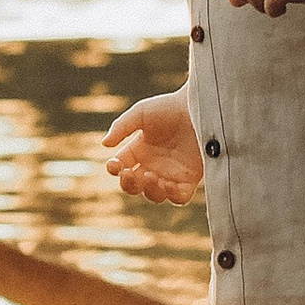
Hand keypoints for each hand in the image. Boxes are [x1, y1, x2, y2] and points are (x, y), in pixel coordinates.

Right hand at [102, 90, 203, 206]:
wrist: (199, 107)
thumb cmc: (169, 107)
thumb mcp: (140, 113)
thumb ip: (121, 127)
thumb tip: (105, 144)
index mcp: (139, 150)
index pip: (120, 167)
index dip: (114, 169)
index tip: (114, 165)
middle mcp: (153, 165)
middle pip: (134, 186)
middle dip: (129, 184)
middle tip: (130, 174)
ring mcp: (171, 174)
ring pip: (154, 195)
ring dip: (149, 190)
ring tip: (151, 176)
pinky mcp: (190, 179)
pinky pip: (179, 197)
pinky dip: (172, 196)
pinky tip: (168, 184)